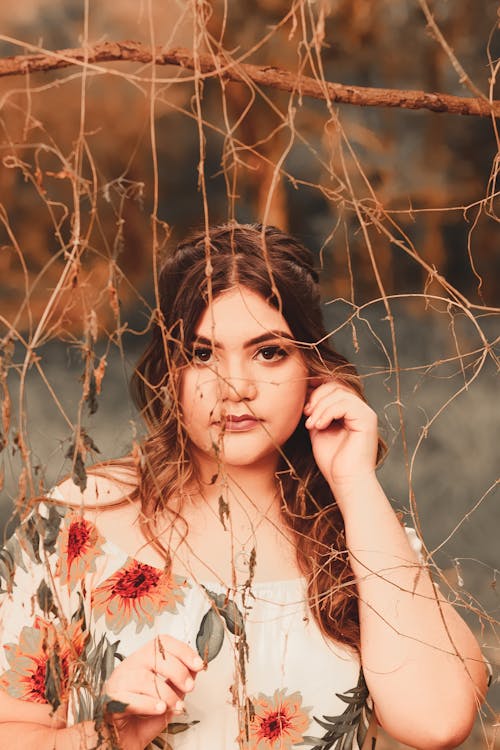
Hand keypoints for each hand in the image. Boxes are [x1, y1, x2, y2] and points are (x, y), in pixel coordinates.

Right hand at [103, 635, 203, 749]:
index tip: (198, 665)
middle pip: (153, 655)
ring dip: (166, 693)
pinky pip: (131, 699)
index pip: (162, 643)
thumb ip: (179, 683)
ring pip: (144, 678)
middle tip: (189, 687)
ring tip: (176, 705)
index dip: (182, 651)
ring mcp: (117, 682)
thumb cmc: (141, 719)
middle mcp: (129, 667)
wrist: (122, 742)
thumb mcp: (167, 697)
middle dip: (178, 671)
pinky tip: (160, 709)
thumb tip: (195, 668)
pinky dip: (149, 704)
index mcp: (142, 661)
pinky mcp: (110, 702)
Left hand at [304, 382, 378, 496]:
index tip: (302, 401)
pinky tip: (319, 426)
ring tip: (310, 424)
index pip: (334, 387)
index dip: (317, 388)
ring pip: (340, 393)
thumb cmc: (333, 461)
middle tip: (305, 413)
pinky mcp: (367, 420)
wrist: (346, 482)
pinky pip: (345, 404)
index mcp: (350, 411)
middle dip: (316, 397)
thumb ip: (316, 412)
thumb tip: (305, 393)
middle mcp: (360, 409)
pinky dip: (328, 412)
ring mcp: (366, 413)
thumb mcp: (318, 430)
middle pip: (337, 386)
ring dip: (320, 407)